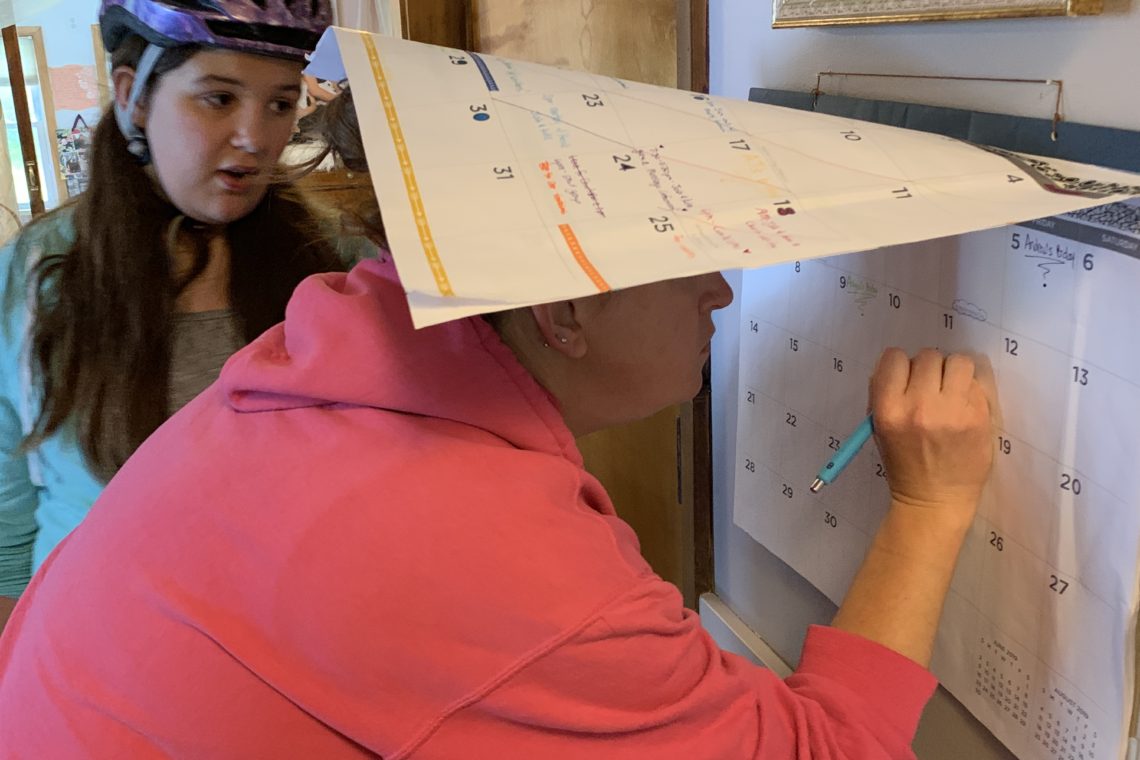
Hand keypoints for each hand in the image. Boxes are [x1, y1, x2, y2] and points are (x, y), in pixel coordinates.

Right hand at [870, 347, 995, 520]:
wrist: (934, 501)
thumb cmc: (904, 465)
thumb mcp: (879, 429)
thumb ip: (883, 394)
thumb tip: (898, 365)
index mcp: (888, 409)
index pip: (894, 358)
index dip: (902, 366)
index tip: (907, 380)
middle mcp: (919, 405)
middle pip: (928, 356)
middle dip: (930, 370)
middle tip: (933, 390)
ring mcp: (952, 411)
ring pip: (959, 361)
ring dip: (955, 373)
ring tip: (953, 393)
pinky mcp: (979, 417)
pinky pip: (979, 382)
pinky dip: (973, 389)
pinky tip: (967, 407)